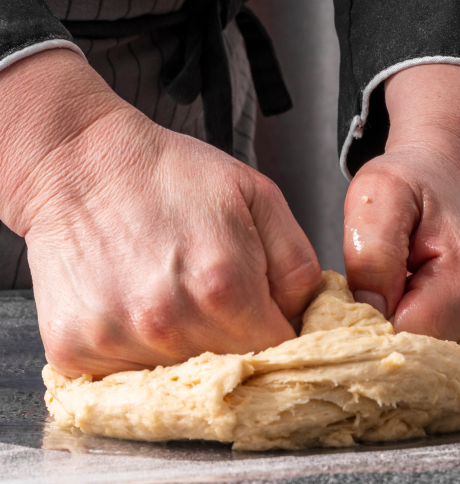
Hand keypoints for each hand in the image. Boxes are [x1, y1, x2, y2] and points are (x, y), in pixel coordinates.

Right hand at [0, 49, 320, 376]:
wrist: (81, 165)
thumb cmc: (168, 176)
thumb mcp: (257, 196)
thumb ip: (297, 264)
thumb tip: (302, 316)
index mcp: (223, 287)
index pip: (276, 351)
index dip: (273, 331)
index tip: (259, 315)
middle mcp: (169, 324)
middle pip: (228, 369)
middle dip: (231, 339)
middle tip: (208, 295)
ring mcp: (117, 340)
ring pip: (178, 378)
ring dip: (182, 347)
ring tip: (166, 294)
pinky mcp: (74, 349)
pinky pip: (126, 377)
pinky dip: (137, 351)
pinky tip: (133, 307)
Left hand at [344, 64, 459, 351]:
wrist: (451, 173)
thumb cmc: (413, 181)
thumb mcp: (378, 197)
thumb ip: (371, 253)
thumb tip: (370, 310)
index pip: (405, 336)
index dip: (369, 323)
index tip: (355, 297)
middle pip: (419, 350)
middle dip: (385, 325)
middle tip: (376, 285)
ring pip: (430, 352)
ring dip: (403, 324)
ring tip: (400, 283)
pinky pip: (443, 344)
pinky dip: (421, 326)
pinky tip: (415, 295)